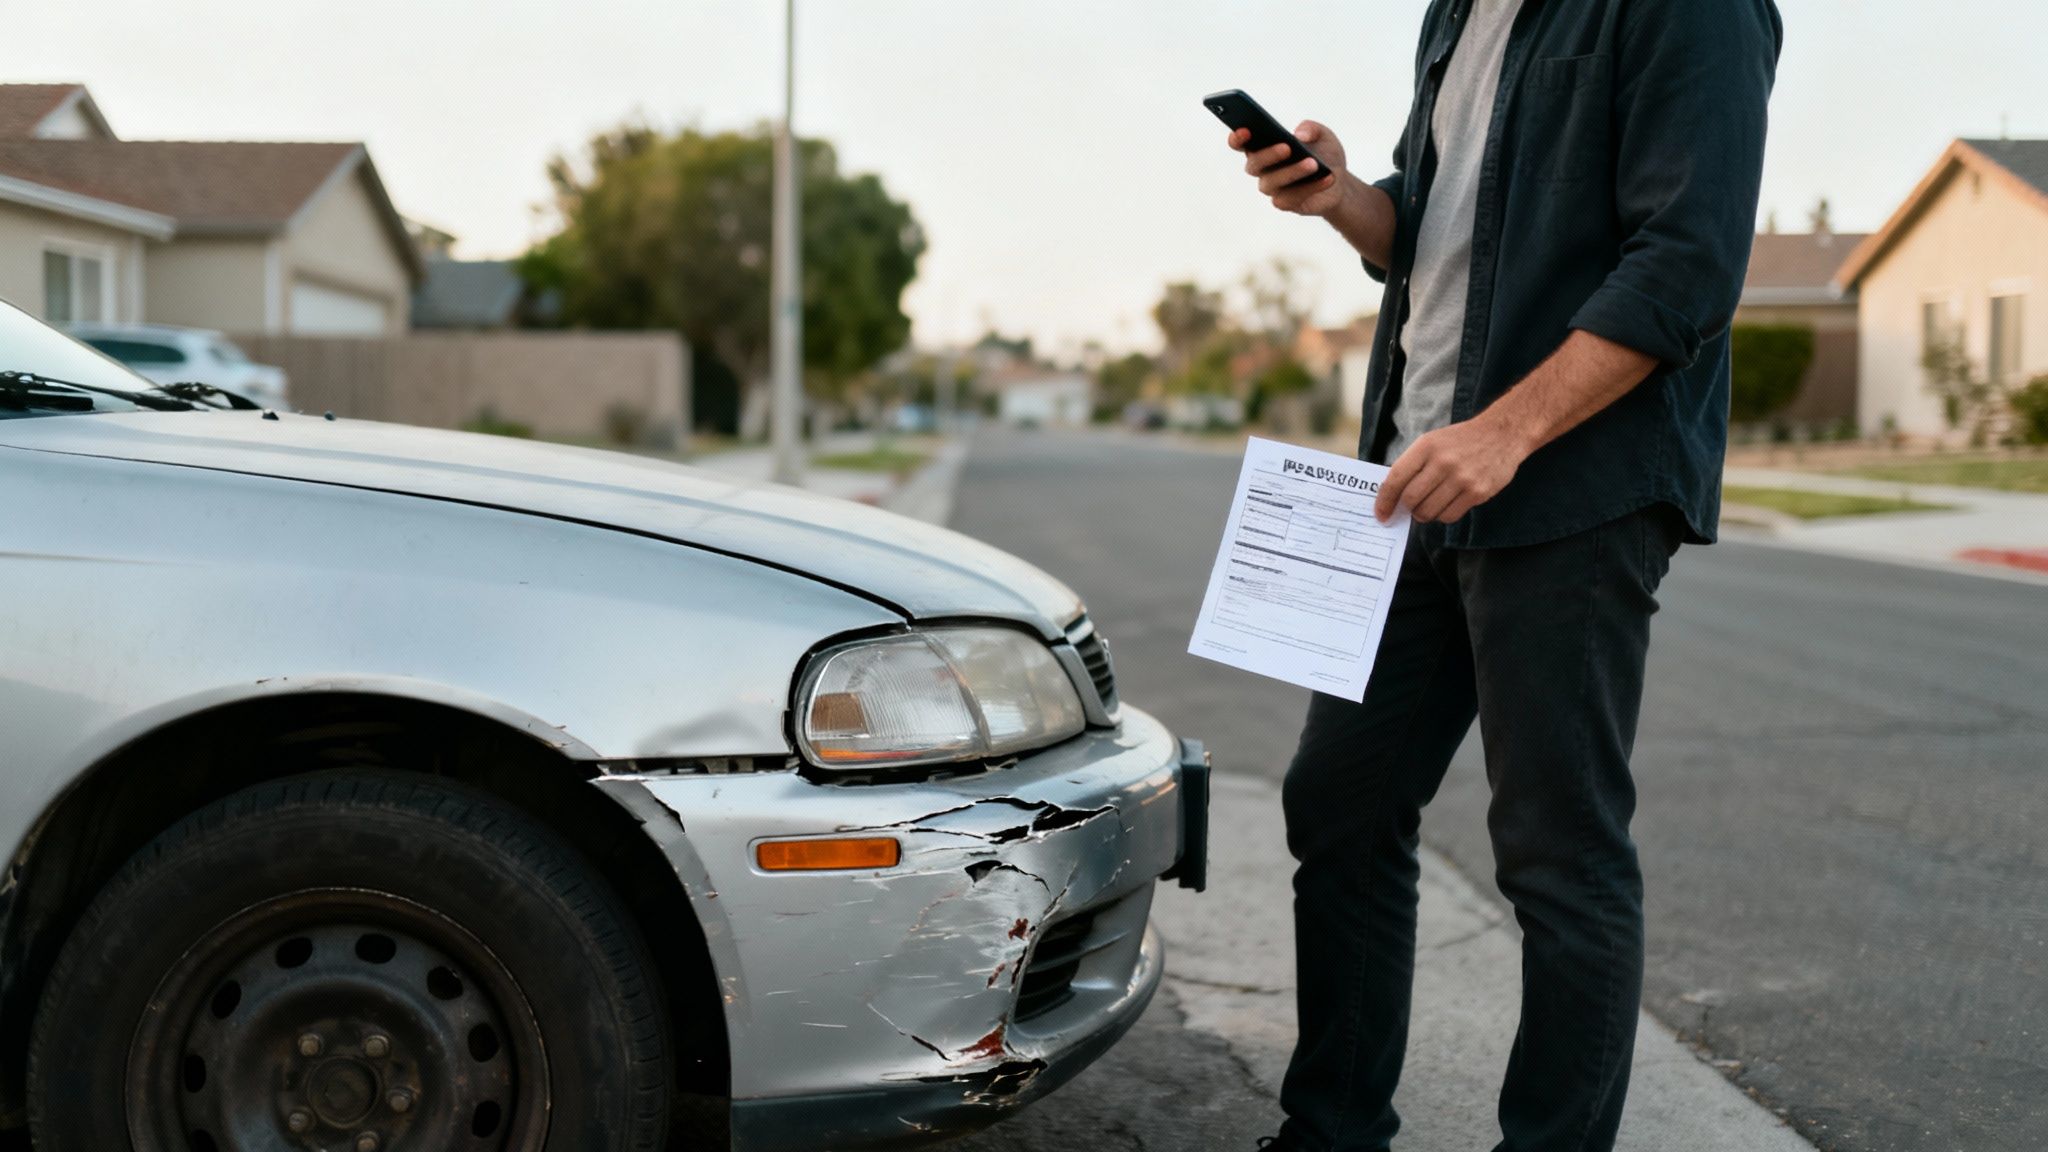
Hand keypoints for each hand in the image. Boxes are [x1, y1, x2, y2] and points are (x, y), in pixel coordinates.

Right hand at [1228, 120, 1350, 217]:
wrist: (1340, 180)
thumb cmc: (1325, 154)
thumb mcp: (1323, 134)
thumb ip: (1312, 128)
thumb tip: (1299, 134)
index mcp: (1264, 147)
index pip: (1241, 143)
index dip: (1238, 138)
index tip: (1244, 130)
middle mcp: (1263, 169)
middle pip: (1253, 165)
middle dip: (1268, 155)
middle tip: (1287, 147)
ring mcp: (1273, 188)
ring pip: (1271, 183)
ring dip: (1292, 172)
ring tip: (1313, 163)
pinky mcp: (1286, 204)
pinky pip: (1290, 199)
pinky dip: (1310, 188)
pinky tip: (1327, 178)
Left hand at [1374, 414, 1533, 524]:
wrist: (1502, 434)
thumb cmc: (1461, 440)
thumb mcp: (1432, 441)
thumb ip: (1412, 464)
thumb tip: (1391, 495)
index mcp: (1427, 446)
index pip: (1396, 479)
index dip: (1384, 500)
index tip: (1380, 513)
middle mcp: (1443, 462)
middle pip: (1411, 499)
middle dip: (1405, 509)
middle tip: (1408, 509)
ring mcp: (1462, 478)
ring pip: (1428, 511)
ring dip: (1423, 514)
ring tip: (1428, 506)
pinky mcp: (1477, 492)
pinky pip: (1449, 516)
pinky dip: (1442, 516)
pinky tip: (1445, 505)